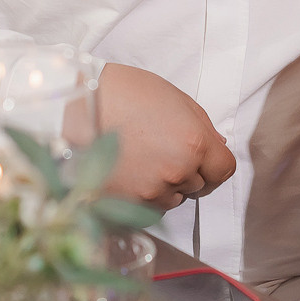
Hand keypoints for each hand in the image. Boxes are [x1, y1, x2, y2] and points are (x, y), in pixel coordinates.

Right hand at [97, 63, 236, 210]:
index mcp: (193, 143)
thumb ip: (201, 125)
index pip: (224, 170)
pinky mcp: (127, 205)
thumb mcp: (173, 97)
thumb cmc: (123, 93)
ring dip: (165, 186)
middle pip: (198, 185)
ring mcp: (151, 191)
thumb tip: (217, 145)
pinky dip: (142, 195)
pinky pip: (147, 207)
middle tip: (161, 150)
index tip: (204, 160)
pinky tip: (127, 171)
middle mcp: (177, 171)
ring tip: (140, 159)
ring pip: (173, 199)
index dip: (215, 164)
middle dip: (187, 171)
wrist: (76, 107)